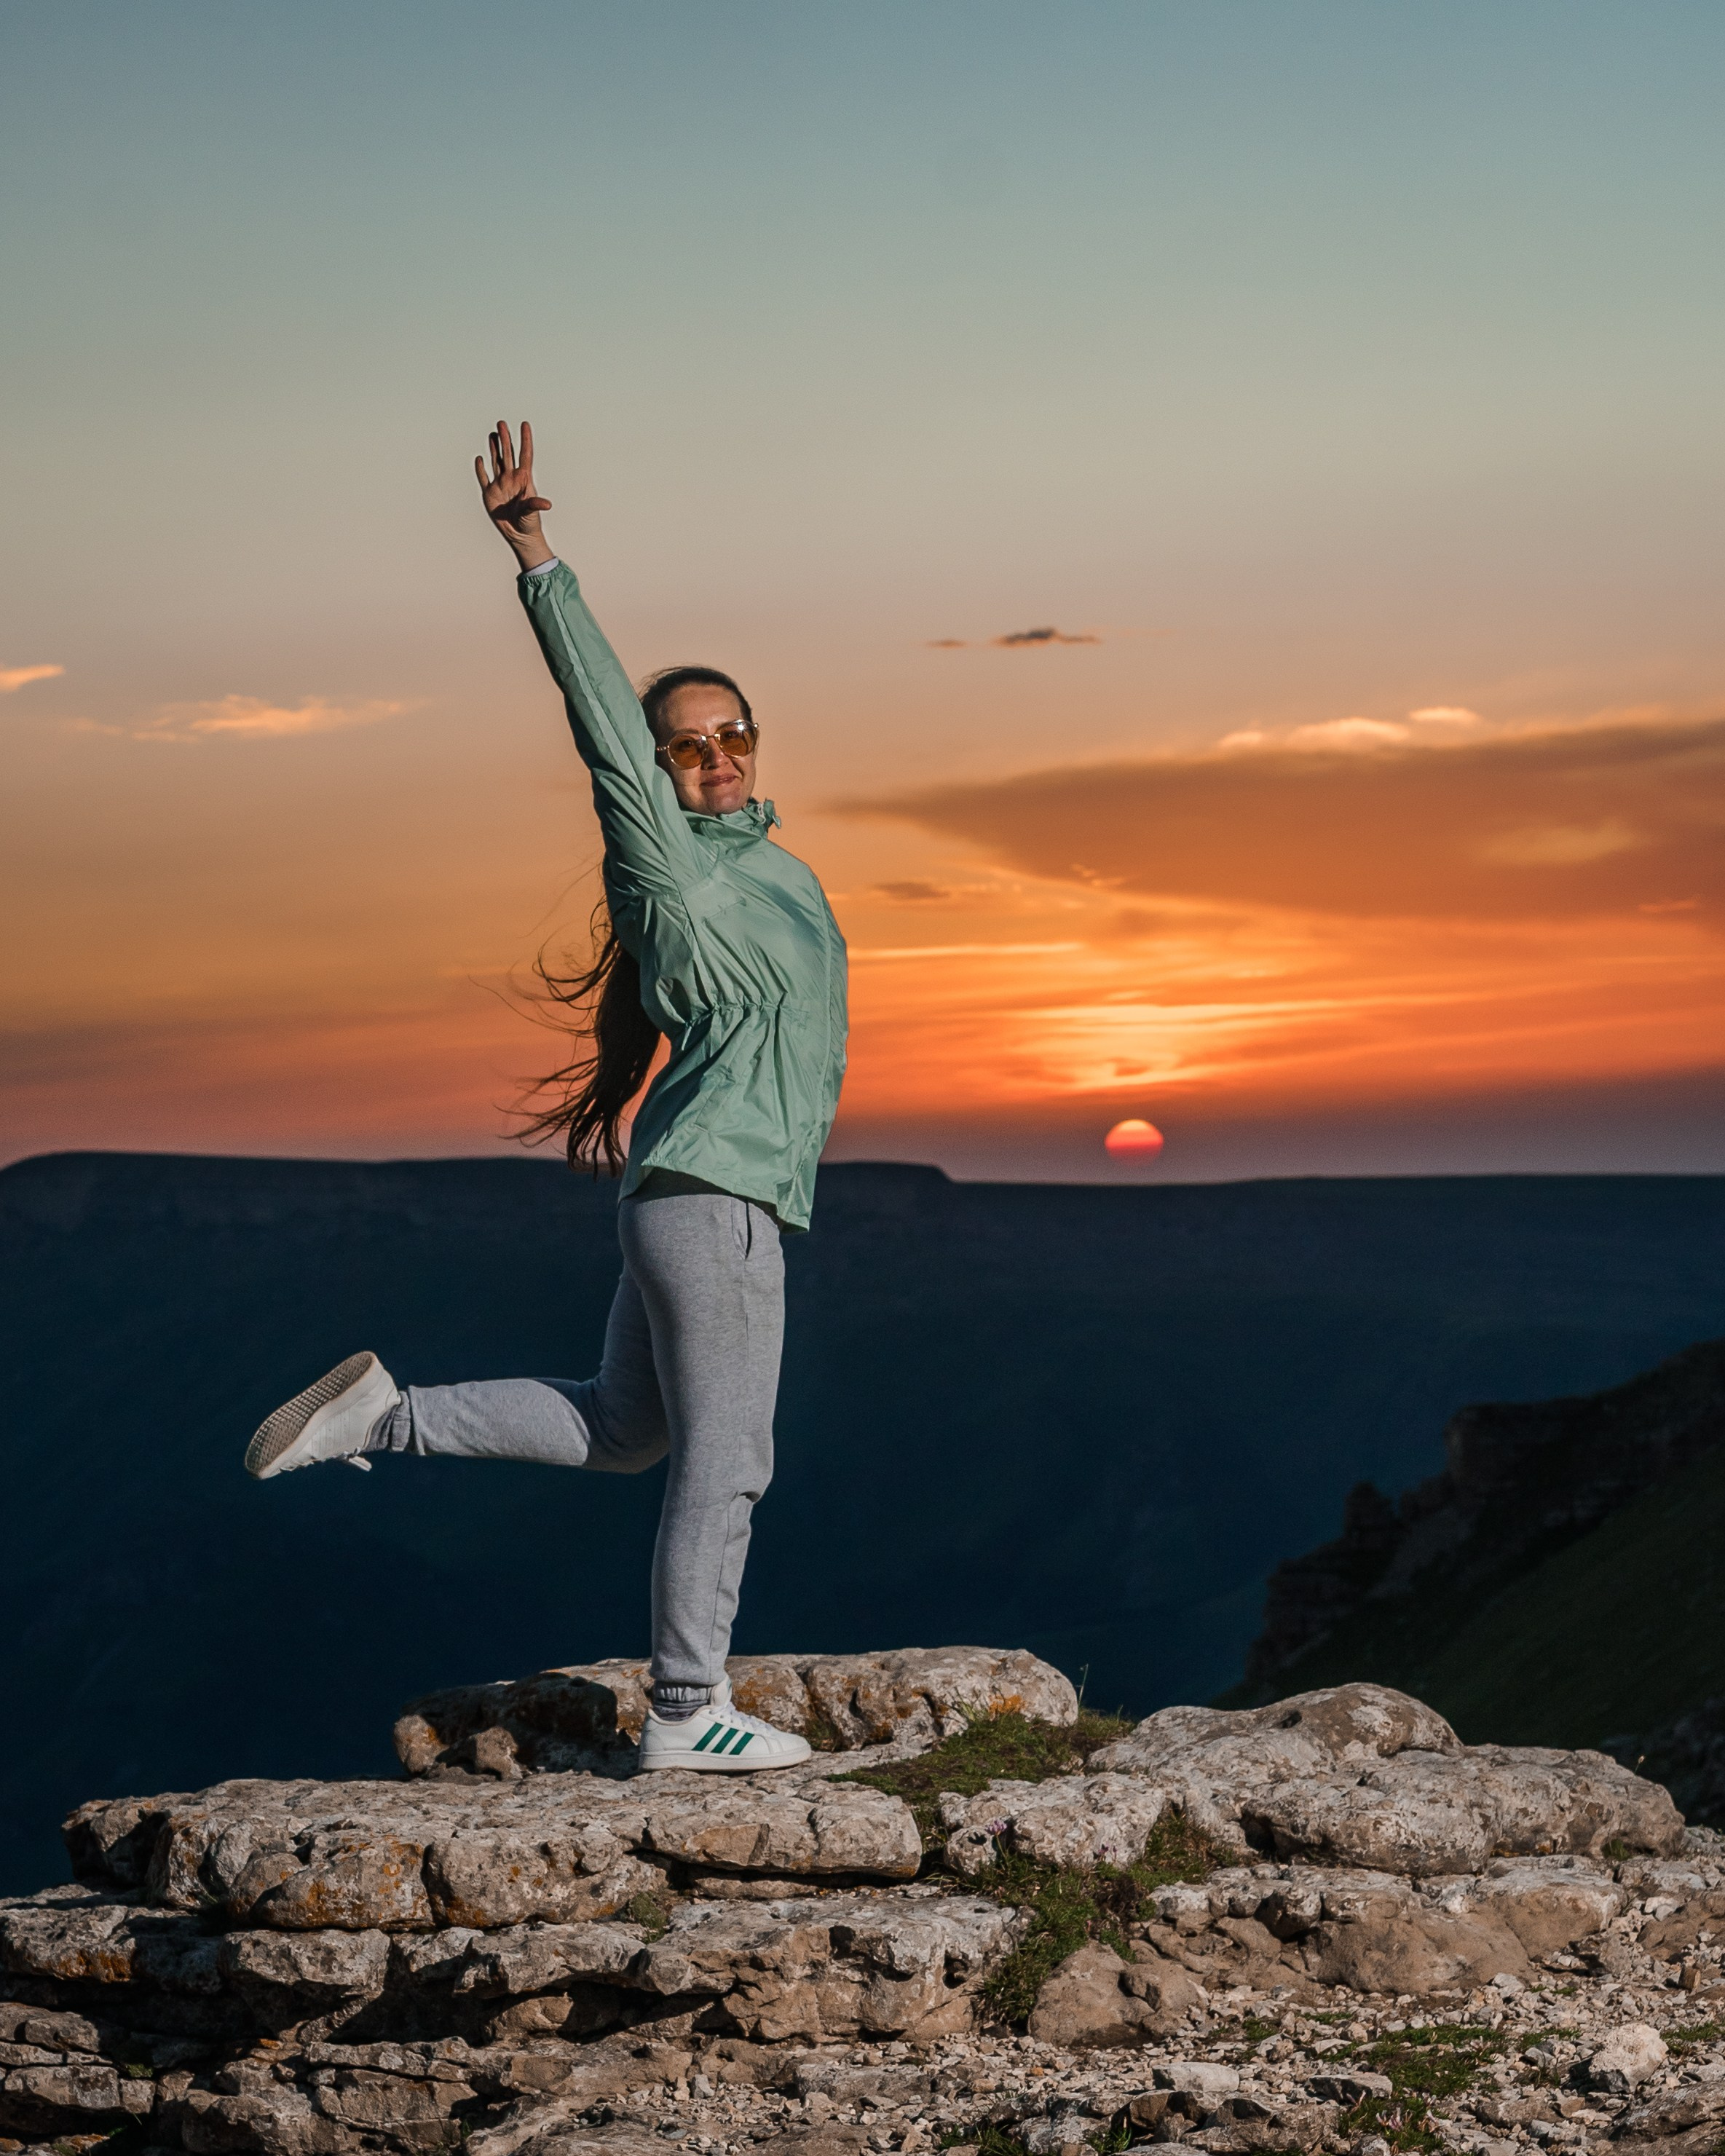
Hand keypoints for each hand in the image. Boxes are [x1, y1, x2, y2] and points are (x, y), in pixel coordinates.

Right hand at [475, 420, 553, 566]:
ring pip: (496, 461)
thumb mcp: (532, 512)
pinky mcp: (489, 493)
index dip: (525, 440)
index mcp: (524, 480)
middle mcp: (511, 479)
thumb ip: (536, 504)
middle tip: (502, 423)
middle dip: (505, 439)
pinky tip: (480, 458)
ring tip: (493, 433)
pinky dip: (481, 468)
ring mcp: (500, 485)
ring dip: (494, 448)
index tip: (525, 425)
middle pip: (508, 454)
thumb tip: (547, 504)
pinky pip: (484, 477)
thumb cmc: (529, 523)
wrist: (519, 535)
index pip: (525, 455)